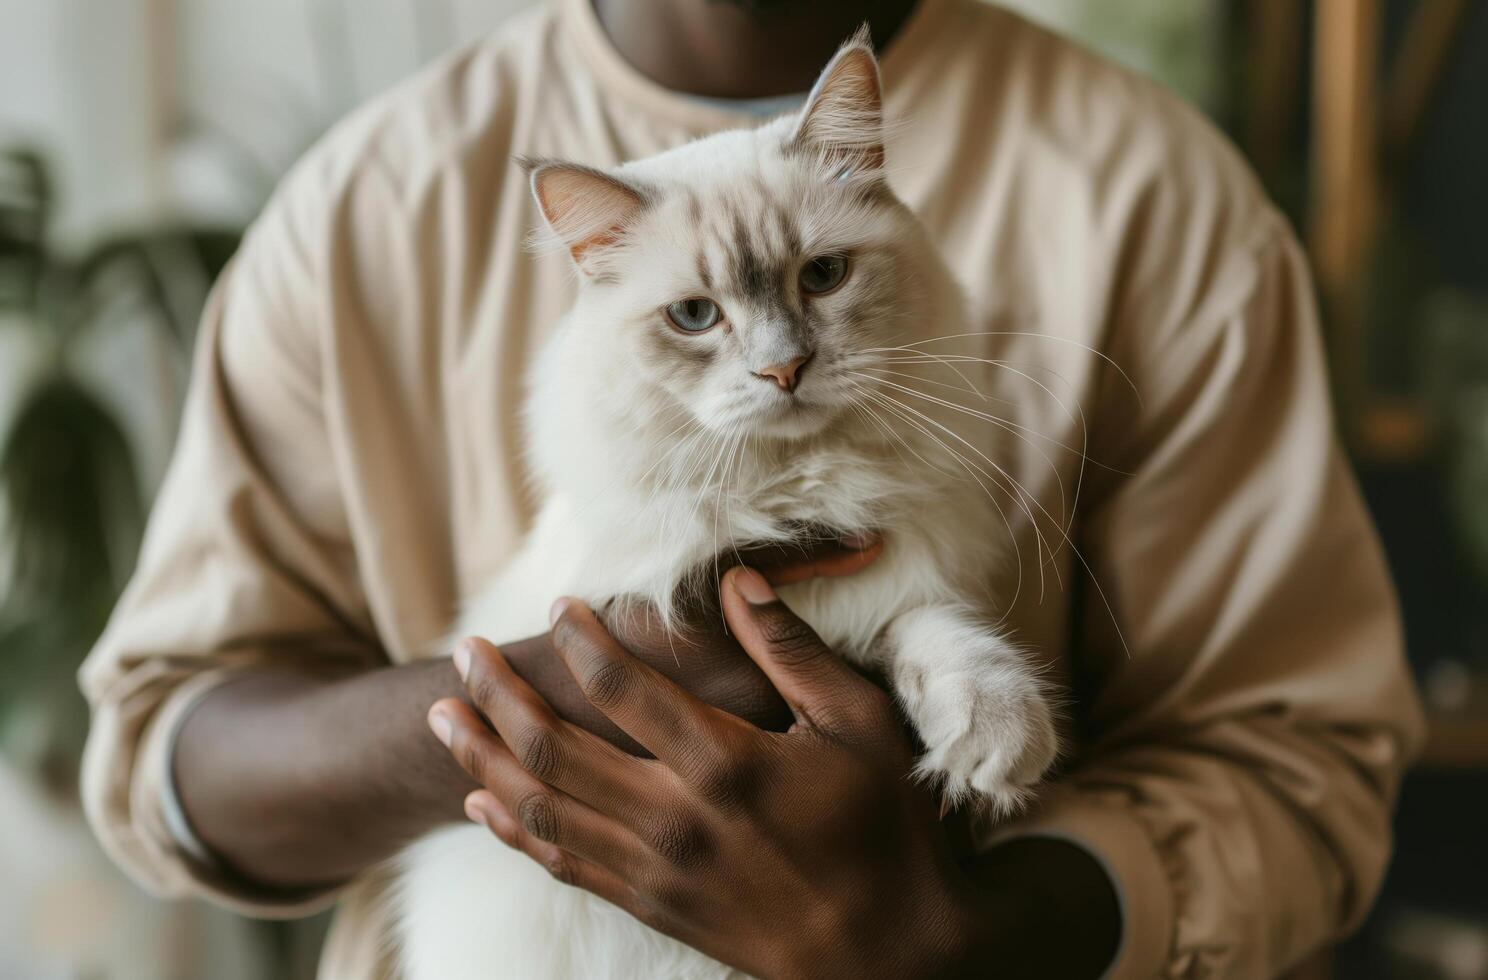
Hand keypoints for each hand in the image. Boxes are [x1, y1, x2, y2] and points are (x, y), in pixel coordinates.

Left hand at [431, 567, 991, 978]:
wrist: (884, 958)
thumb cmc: (884, 832)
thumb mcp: (861, 726)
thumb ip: (792, 651)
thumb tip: (735, 582)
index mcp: (724, 763)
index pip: (622, 686)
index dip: (581, 640)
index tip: (562, 607)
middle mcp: (672, 817)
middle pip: (553, 747)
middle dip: (498, 694)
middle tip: (464, 652)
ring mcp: (653, 868)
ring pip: (538, 807)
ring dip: (481, 756)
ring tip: (443, 715)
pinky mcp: (649, 904)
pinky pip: (560, 863)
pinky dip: (510, 830)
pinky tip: (480, 802)